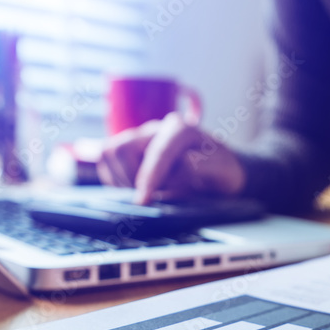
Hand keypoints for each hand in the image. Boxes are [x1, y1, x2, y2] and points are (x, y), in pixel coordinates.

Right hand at [97, 112, 246, 203]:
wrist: (220, 170)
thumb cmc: (223, 170)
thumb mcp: (223, 170)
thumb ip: (200, 167)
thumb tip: (174, 172)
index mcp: (181, 129)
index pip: (158, 151)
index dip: (149, 177)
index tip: (143, 200)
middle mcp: (156, 129)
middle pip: (121, 147)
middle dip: (130, 178)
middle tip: (148, 199)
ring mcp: (140, 139)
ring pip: (109, 153)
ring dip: (120, 180)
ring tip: (143, 194)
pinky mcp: (129, 151)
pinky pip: (107, 163)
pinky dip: (114, 180)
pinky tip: (134, 190)